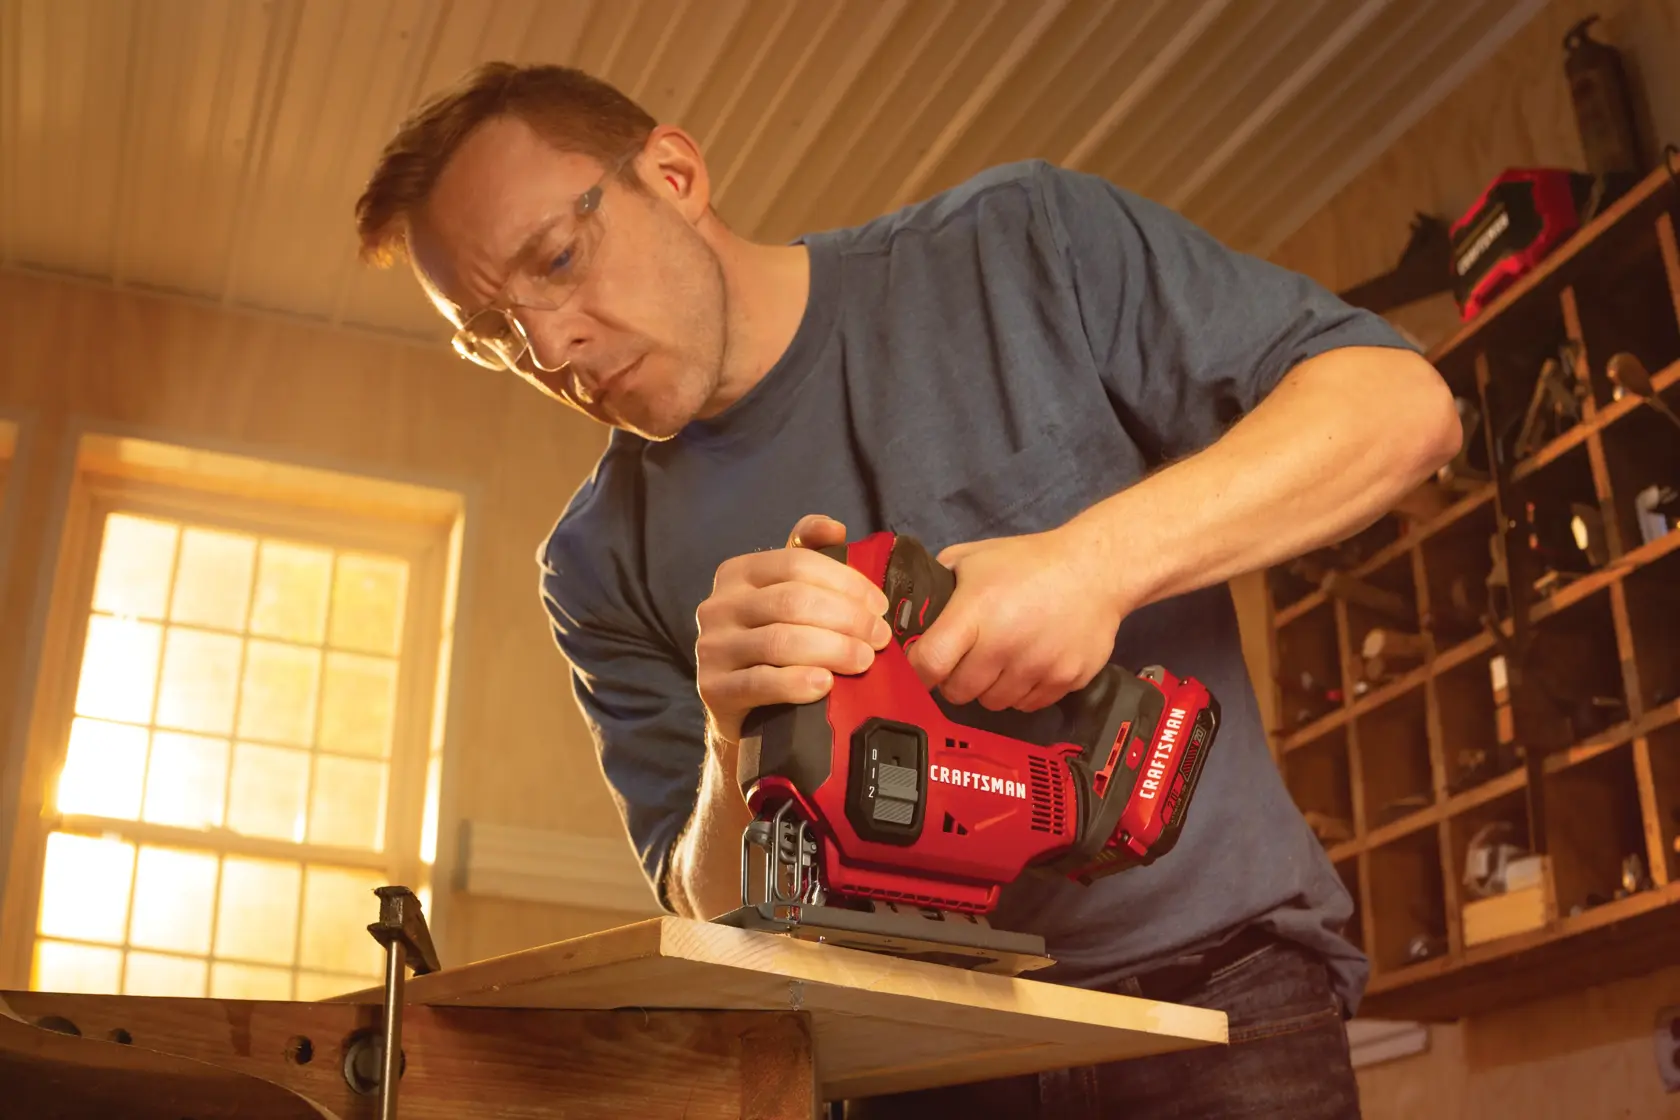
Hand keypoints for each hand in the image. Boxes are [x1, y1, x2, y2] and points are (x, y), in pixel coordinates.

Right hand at [695, 515, 890, 746]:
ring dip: (832, 649)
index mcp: (738, 573)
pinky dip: (798, 682)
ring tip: (863, 661)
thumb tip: (834, 528)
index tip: (879, 606)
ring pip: (780, 640)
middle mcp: (718, 605)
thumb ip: (807, 556)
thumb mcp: (785, 596)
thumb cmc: (772, 645)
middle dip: (846, 618)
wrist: (741, 710)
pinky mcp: (713, 689)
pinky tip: (825, 684)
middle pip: (792, 601)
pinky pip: (762, 682)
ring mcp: (712, 647)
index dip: (846, 582)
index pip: (797, 563)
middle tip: (878, 638)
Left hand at [908, 525, 1128, 711]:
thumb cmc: (1032, 561)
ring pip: (993, 704)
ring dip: (989, 689)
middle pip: (959, 692)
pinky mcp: (1064, 681)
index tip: (921, 668)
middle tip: (964, 662)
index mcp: (976, 612)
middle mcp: (1005, 644)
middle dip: (954, 681)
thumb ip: (940, 582)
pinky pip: (1028, 705)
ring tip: (999, 661)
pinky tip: (1027, 664)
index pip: (930, 663)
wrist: (1096, 570)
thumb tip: (914, 609)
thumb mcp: (974, 557)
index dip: (918, 671)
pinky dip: (1021, 692)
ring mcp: (1037, 666)